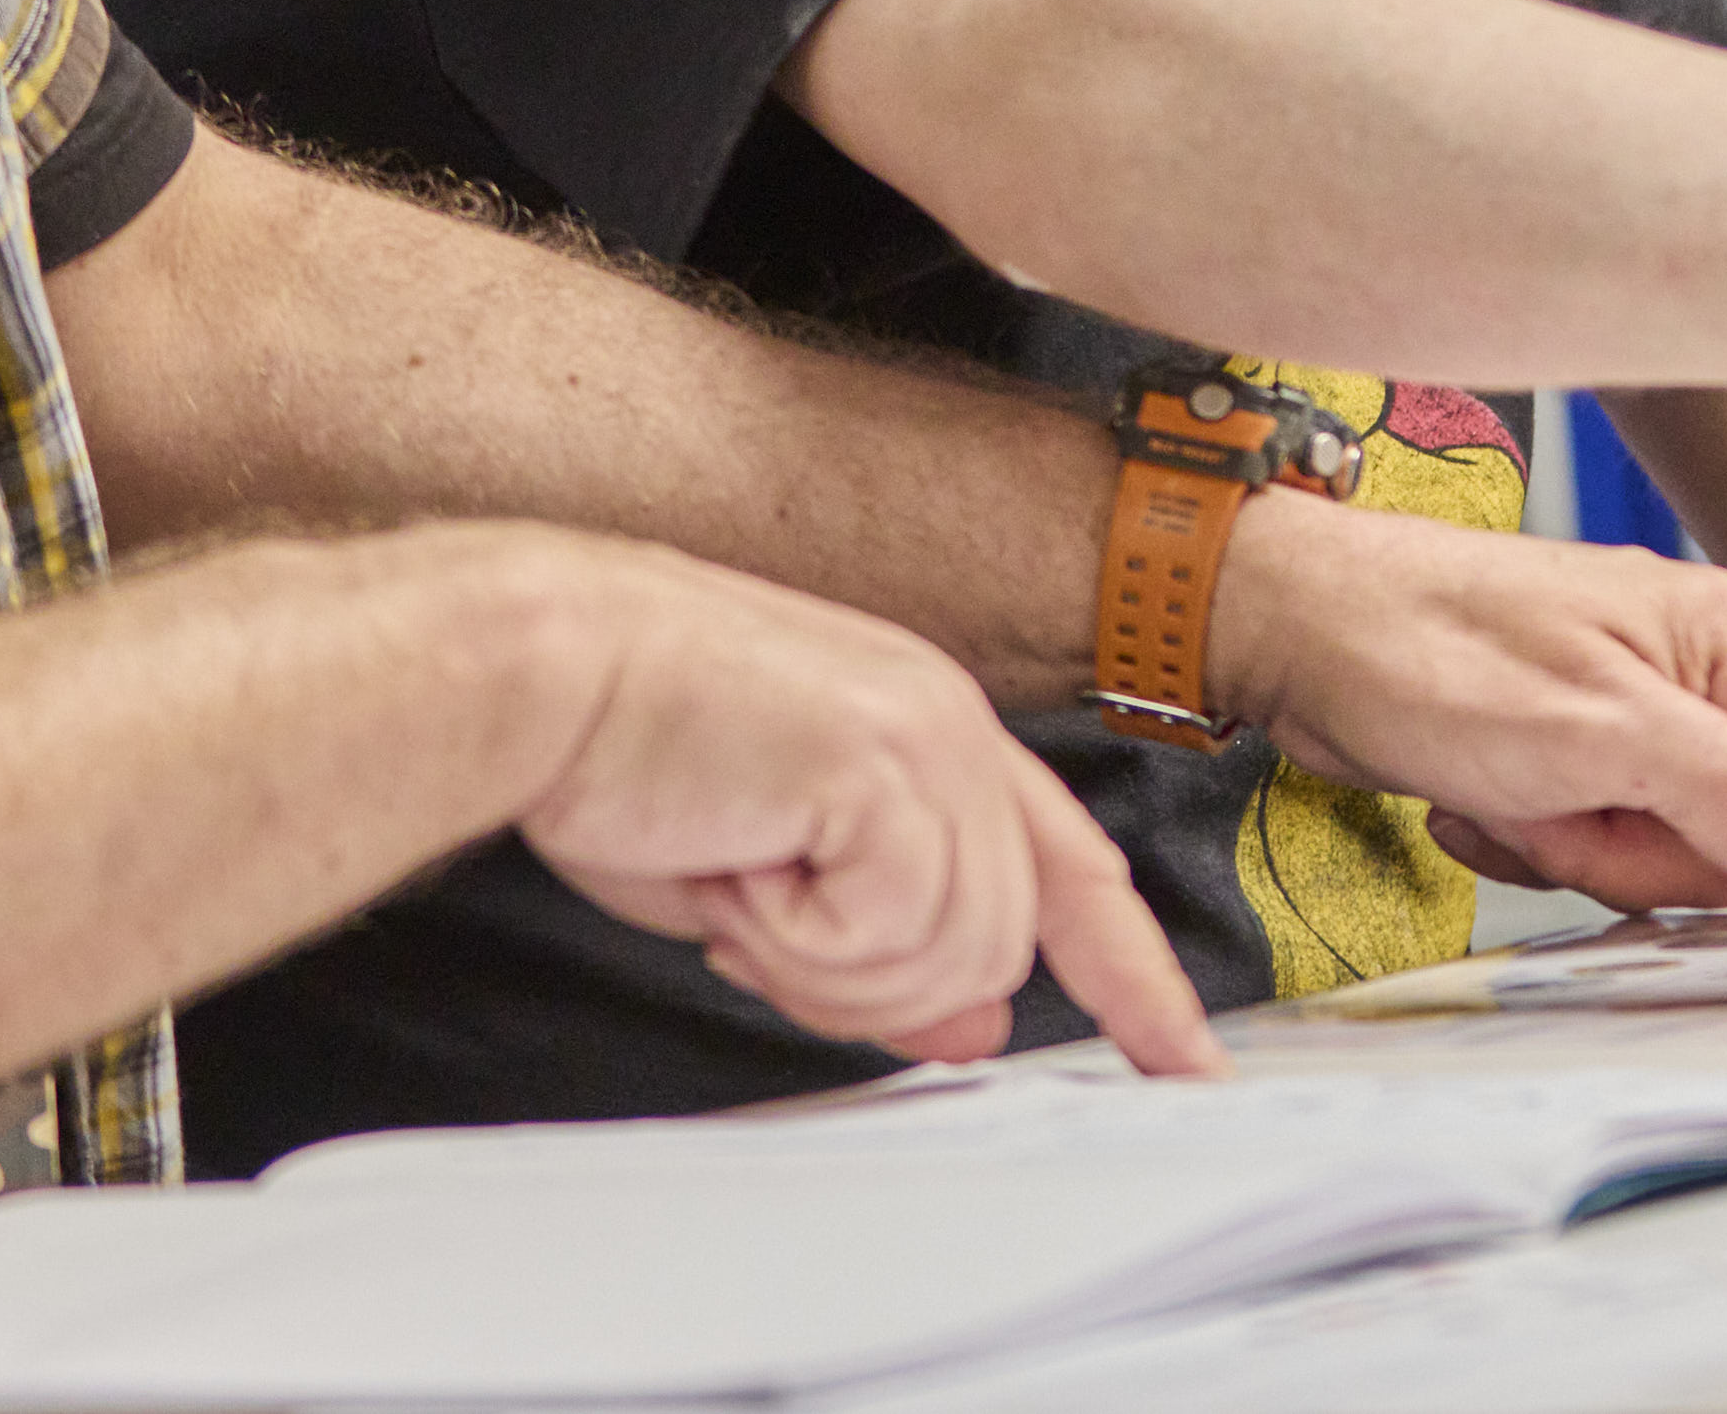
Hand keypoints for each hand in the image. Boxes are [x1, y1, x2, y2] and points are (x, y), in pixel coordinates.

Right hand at [503, 535, 1226, 1078]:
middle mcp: (953, 726)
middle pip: (996, 947)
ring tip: (737, 878)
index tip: (1184, 1056)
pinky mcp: (888, 764)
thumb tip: (973, 1020)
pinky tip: (736, 862)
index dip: (1135, 974)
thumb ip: (886, 943)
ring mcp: (932, 738)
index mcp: (935, 736)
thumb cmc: (624, 755)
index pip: (1072, 871)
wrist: (542, 670)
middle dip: (869, 983)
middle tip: (755, 925)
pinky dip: (795, 935)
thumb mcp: (773, 882)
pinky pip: (888, 934)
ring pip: (953, 955)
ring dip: (823, 962)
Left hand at [1206, 497, 1726, 912]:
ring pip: (1677, 860)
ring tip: (1502, 789)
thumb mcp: (1580, 729)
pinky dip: (1533, 842)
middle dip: (1655, 853)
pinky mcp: (1581, 756)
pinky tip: (1473, 797)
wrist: (1293, 625)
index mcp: (1723, 646)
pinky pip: (1601, 854)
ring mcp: (1638, 720)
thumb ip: (1715, 791)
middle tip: (1560, 808)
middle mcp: (1698, 679)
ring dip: (1581, 851)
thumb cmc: (1420, 646)